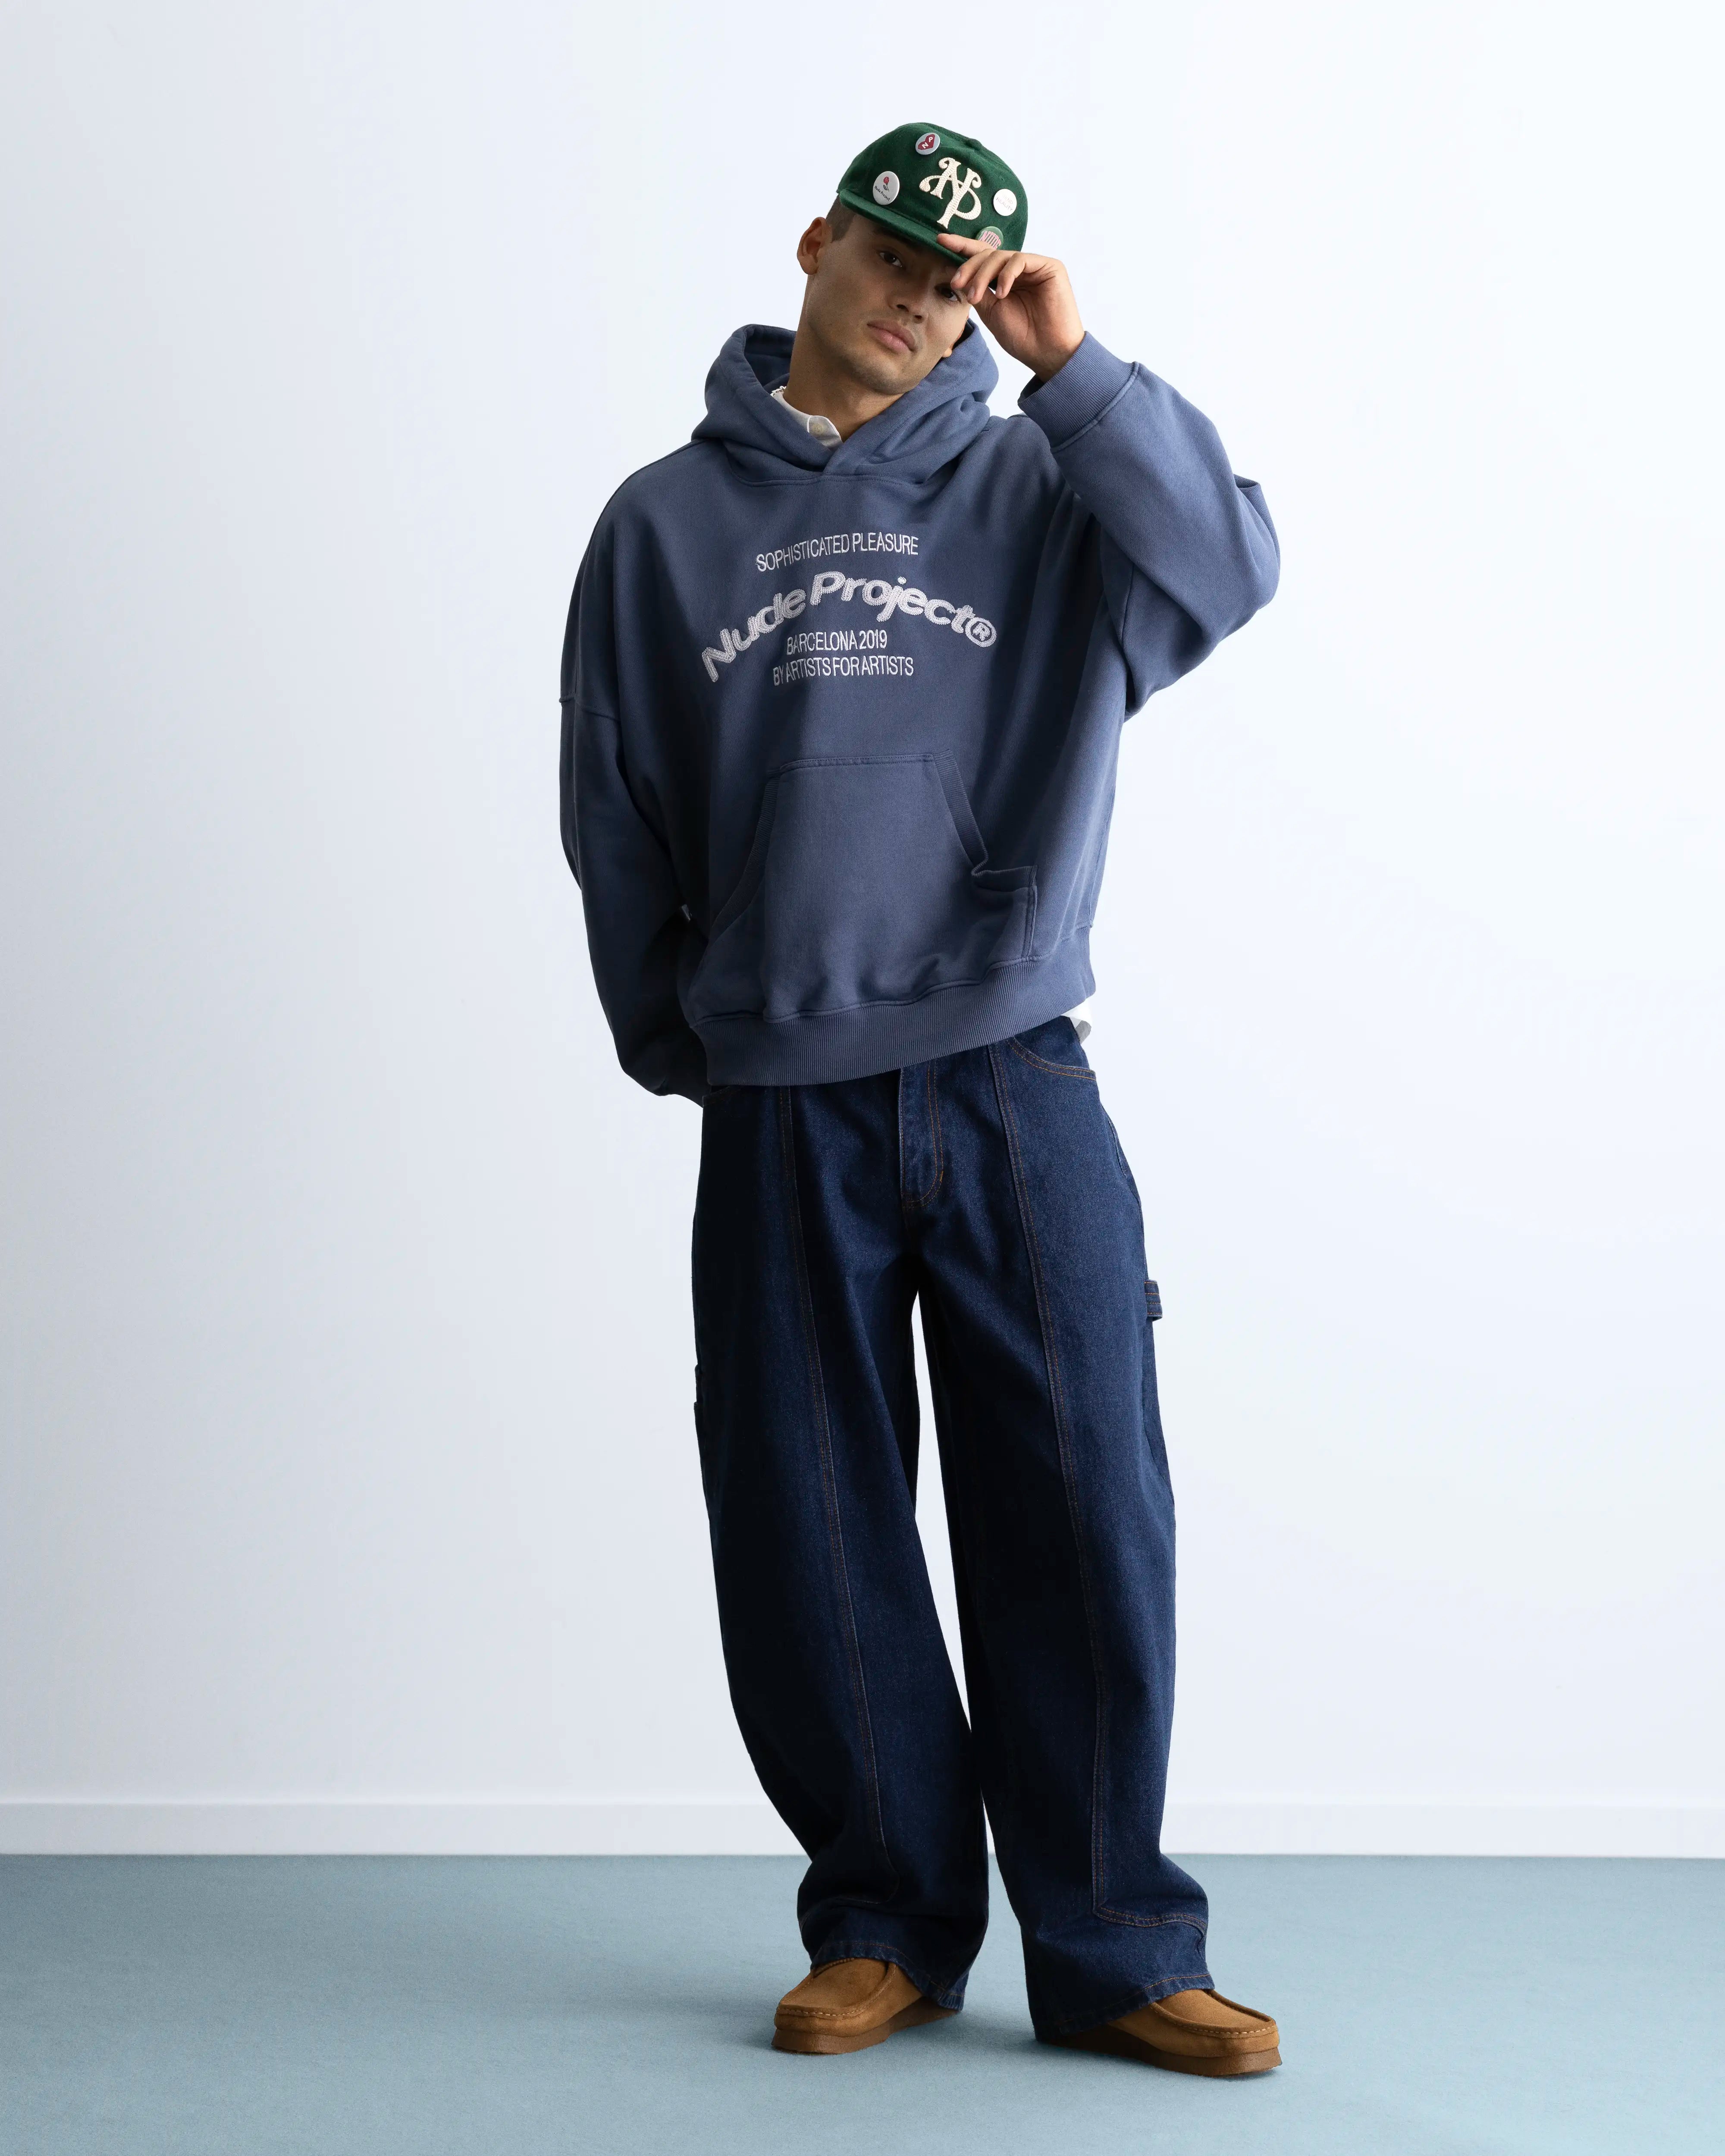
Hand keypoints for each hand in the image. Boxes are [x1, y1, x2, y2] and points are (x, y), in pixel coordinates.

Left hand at [939, 233, 1084, 380]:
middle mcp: (1019, 269)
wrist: (1047, 353)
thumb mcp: (990, 312)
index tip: (940, 240)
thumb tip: (958, 274)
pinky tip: (1001, 293)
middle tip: (955, 284)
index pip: (982, 257)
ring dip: (983, 274)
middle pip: (988, 254)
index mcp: (1005, 278)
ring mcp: (1034, 266)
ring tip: (975, 298)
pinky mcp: (1050, 266)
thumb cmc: (1021, 337)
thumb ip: (977, 290)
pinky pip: (1020, 260)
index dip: (962, 247)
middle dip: (969, 267)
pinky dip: (1007, 275)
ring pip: (1001, 256)